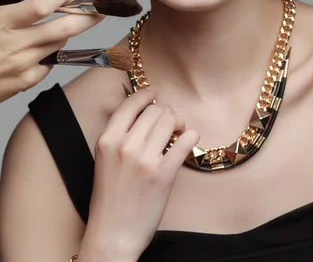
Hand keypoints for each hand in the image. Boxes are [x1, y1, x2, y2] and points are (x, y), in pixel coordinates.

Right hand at [0, 0, 104, 101]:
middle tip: (102, 6)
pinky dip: (52, 51)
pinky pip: (50, 62)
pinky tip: (43, 46)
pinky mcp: (24, 82)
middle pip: (62, 29)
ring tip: (66, 22)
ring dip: (66, 31)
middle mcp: (13, 45)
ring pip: (59, 43)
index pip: (41, 4)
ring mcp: (21, 66)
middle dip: (88, 16)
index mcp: (2, 22)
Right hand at [79, 89, 199, 260]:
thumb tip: (143, 111)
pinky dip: (191, 137)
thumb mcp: (104, 160)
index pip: (130, 104)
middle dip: (167, 112)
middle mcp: (125, 146)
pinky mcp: (164, 174)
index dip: (146, 94)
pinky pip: (186, 140)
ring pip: (170, 120)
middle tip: (171, 122)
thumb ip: (119, 135)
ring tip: (179, 132)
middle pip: (155, 110)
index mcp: (107, 140)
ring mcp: (145, 160)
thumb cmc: (110, 199)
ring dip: (179, 122)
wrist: (113, 234)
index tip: (155, 93)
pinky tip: (188, 142)